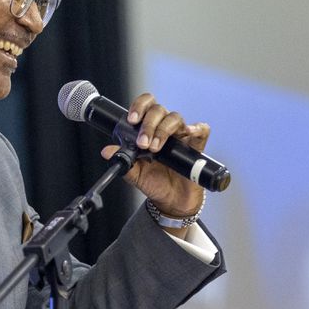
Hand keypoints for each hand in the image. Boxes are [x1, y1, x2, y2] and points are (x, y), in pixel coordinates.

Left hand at [101, 92, 208, 221]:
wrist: (171, 201)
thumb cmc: (154, 183)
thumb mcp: (134, 174)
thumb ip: (122, 161)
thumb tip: (107, 151)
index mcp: (148, 130)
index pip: (145, 106)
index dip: (139, 107)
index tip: (132, 120)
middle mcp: (164, 129)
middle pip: (158, 110)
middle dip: (148, 124)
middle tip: (143, 143)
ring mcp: (180, 136)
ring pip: (175, 118)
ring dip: (163, 130)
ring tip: (155, 148)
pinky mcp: (196, 145)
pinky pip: (201, 130)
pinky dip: (196, 128)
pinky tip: (188, 134)